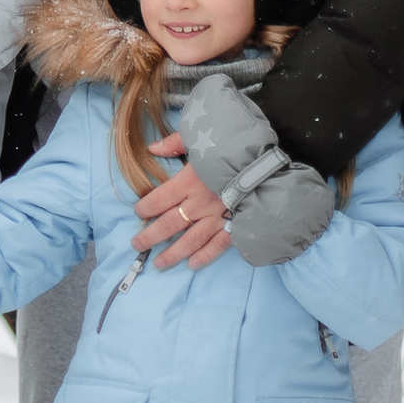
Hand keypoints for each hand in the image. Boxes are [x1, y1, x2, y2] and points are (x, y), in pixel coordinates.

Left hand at [134, 136, 231, 269]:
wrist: (266, 164)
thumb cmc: (232, 148)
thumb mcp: (201, 137)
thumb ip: (175, 143)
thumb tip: (152, 148)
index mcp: (189, 181)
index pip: (159, 200)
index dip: (145, 208)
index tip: (138, 213)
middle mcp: (200, 203)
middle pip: (170, 224)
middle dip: (151, 236)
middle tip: (137, 245)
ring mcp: (218, 218)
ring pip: (190, 241)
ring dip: (173, 254)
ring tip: (159, 263)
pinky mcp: (235, 227)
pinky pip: (217, 246)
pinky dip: (204, 256)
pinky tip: (192, 264)